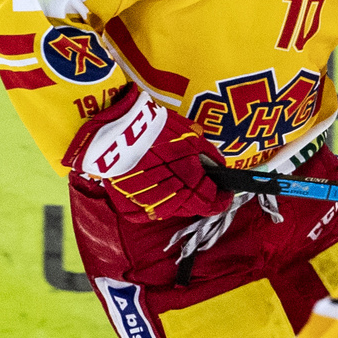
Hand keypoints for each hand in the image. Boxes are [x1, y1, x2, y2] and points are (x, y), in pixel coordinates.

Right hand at [62, 85, 231, 221]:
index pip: (211, 202)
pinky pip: (150, 210)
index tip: (225, 193)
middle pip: (192, 206)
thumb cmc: (154, 127)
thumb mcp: (189, 135)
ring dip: (179, 199)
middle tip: (201, 183)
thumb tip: (218, 167)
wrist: (112, 130)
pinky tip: (157, 186)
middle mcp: (170, 197)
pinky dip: (157, 201)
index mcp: (188, 180)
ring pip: (172, 210)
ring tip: (176, 181)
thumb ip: (207, 155)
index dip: (221, 199)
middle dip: (200, 196)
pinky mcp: (129, 206)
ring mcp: (148, 204)